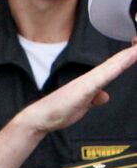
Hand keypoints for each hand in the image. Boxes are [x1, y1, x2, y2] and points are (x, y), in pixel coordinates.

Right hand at [15, 44, 136, 134]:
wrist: (40, 117)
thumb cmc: (59, 110)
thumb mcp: (83, 104)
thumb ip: (94, 98)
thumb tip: (103, 96)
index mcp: (93, 80)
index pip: (116, 64)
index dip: (130, 54)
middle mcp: (92, 77)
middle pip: (118, 60)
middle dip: (133, 50)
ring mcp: (89, 81)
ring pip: (114, 65)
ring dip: (129, 55)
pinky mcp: (85, 89)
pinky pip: (105, 76)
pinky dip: (118, 66)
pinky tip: (129, 59)